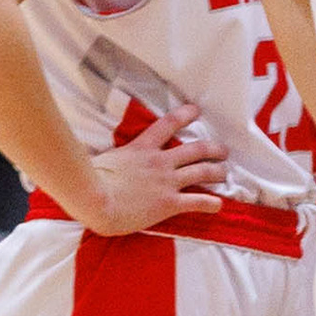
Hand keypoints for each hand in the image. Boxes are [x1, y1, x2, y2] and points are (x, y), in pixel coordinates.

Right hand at [73, 107, 228, 232]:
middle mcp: (160, 161)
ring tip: (224, 173)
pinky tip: (218, 205)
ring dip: (218, 172)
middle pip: (195, 149)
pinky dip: (212, 203)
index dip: (184, 115)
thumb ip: (113, 156)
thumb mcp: (102, 158)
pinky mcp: (170, 202)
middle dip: (213, 149)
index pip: (167, 124)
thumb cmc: (90, 179)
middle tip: (223, 150)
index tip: (196, 110)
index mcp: (141, 148)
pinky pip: (198, 201)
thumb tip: (101, 155)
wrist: (95, 199)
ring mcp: (167, 181)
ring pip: (202, 172)